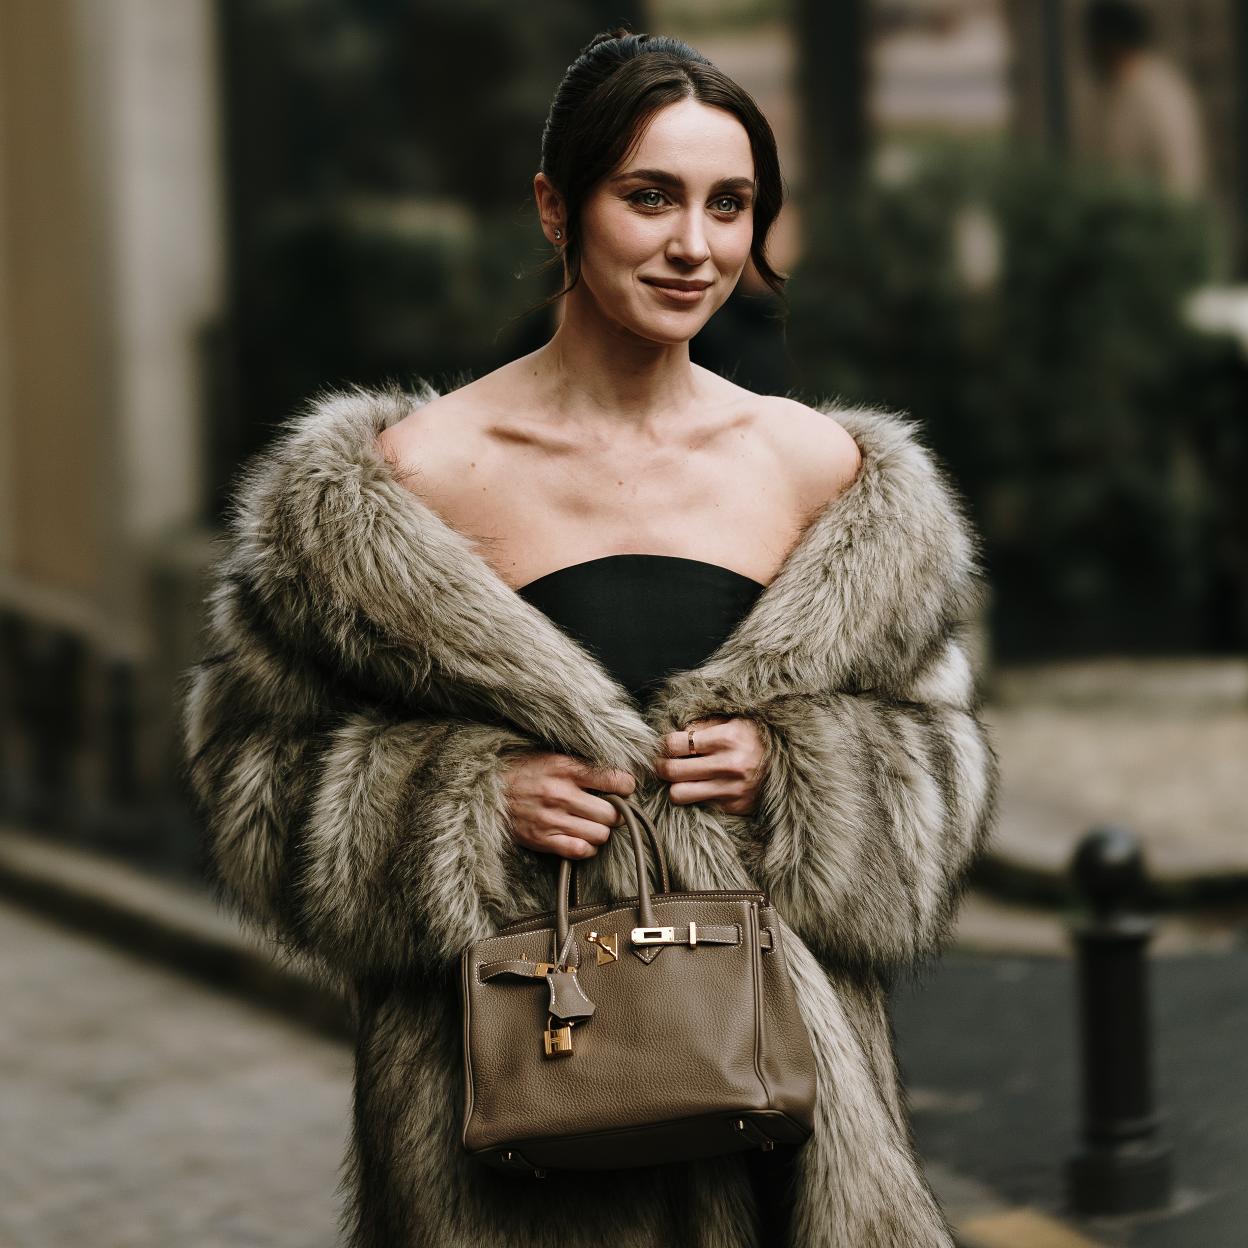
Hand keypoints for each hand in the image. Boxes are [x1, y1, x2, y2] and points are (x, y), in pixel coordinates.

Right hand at [502, 751, 635, 859]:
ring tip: (593, 824)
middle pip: (611, 813)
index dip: (625, 786)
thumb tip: (614, 775)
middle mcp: (560, 794)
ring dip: (601, 831)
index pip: (614, 780)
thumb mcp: (551, 756)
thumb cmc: (522, 770)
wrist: (485, 790)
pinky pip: (580, 851)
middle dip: (616, 813)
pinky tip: (582, 839)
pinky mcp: (542, 839)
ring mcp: (551, 819)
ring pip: (600, 835)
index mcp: (565, 768)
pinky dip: (587, 847)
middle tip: (610, 810)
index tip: (623, 788)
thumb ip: (580, 764)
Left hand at [653, 716, 767, 815]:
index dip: (664, 744)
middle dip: (661, 766)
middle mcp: (729, 766)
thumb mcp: (734, 720)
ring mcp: (732, 790)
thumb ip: (704, 724)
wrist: (793, 762)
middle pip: (672, 771)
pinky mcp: (735, 807)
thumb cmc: (758, 736)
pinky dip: (697, 796)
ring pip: (679, 794)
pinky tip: (703, 786)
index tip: (666, 745)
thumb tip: (674, 732)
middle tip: (662, 763)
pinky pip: (700, 804)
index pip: (675, 744)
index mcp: (727, 739)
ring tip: (679, 778)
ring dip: (675, 786)